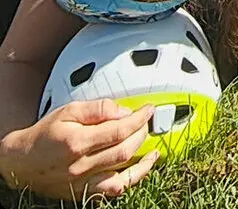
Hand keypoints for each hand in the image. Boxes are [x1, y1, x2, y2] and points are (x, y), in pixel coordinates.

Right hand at [0, 100, 157, 199]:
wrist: (21, 162)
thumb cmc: (44, 134)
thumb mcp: (68, 111)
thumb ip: (97, 108)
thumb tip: (123, 111)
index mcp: (77, 141)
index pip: (118, 130)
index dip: (139, 119)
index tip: (148, 109)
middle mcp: (81, 165)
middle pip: (124, 151)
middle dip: (141, 134)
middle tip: (147, 122)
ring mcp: (82, 182)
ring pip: (122, 174)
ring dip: (142, 159)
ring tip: (151, 146)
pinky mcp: (83, 192)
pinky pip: (113, 190)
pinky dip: (131, 179)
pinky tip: (141, 168)